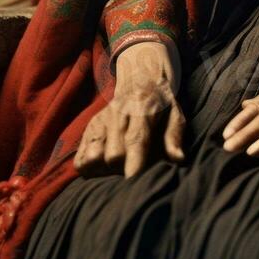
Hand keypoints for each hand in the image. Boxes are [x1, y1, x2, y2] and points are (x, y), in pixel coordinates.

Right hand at [74, 41, 185, 178]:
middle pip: (113, 155)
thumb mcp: (175, 113)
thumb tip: (178, 158)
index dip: (134, 162)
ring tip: (120, 164)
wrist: (140, 77)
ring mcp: (100, 120)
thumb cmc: (161, 103)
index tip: (133, 181)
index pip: (135, 139)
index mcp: (142, 110)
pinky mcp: (89, 128)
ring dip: (105, 169)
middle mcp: (118, 114)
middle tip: (136, 164)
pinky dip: (90, 167)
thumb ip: (174, 136)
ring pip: (94, 158)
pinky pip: (80, 159)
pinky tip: (104, 164)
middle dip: (124, 168)